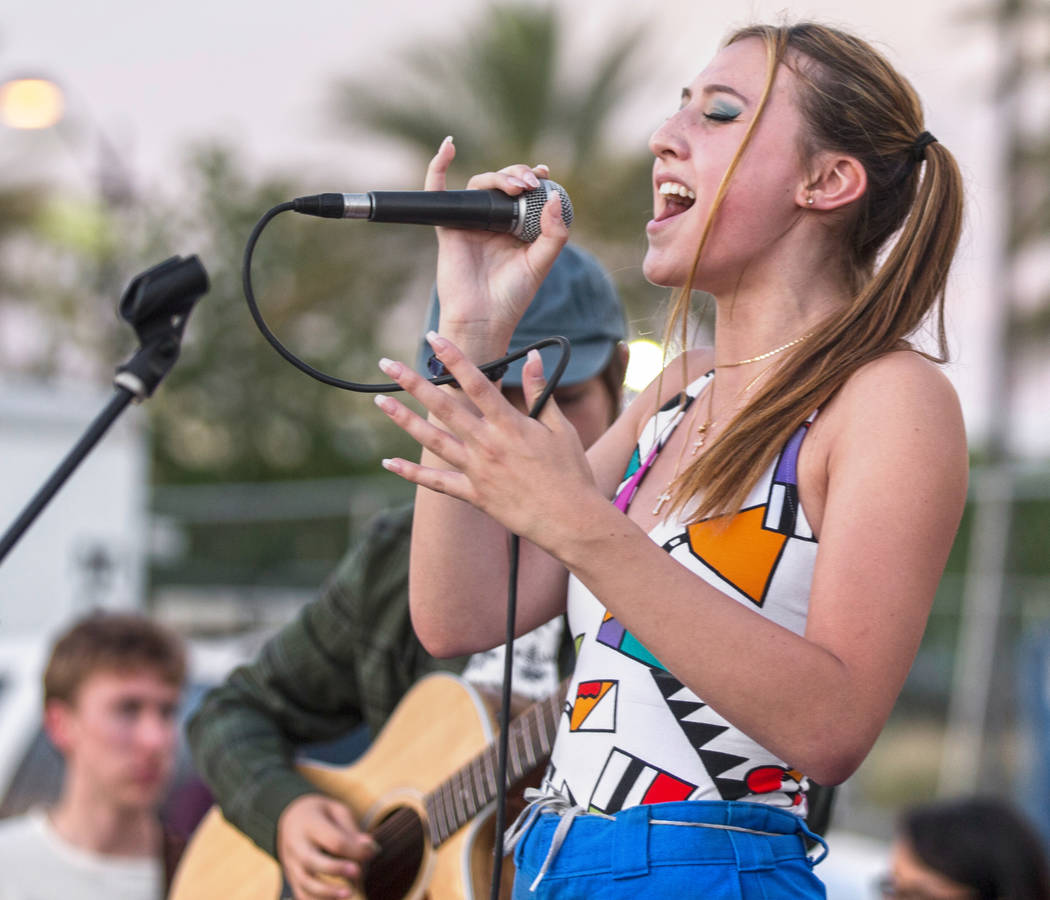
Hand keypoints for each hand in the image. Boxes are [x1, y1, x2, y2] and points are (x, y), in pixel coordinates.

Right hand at [276, 794, 378, 899]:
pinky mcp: (292, 878)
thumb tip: (370, 848)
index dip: (354, 849)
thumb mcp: (336, 810)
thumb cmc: (322, 814)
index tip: (373, 851)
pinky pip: (301, 894)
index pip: (332, 840)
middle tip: (358, 872)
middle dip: (335, 869)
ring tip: (350, 894)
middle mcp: (296, 845)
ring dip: (326, 892)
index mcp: (309, 824)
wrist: (290, 819)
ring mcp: (291, 864)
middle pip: (312, 861)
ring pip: (304, 883)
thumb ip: (351, 830)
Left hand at [375, 335, 598, 549]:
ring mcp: (477, 471)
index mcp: (510, 424)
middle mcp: (488, 444)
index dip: (453, 358)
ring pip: (432, 441)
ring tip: (381, 402)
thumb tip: (533, 356)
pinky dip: (411, 473)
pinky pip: (436, 483)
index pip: (476, 383)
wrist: (570, 520)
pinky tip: (388, 462)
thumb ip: (541, 391)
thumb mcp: (560, 427)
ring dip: (404, 420)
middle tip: (387, 365)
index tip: (432, 338)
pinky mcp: (473, 495)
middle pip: (443, 408)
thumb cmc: (570, 472)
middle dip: (413, 384)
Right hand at [425, 138, 568, 357]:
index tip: (545, 174)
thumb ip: (554, 233)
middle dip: (518, 174)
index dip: (534, 177)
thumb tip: (554, 198)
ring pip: (480, 184)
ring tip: (517, 185)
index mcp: (516, 228)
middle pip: (502, 183)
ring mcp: (470, 223)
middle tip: (532, 182)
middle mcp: (493, 222)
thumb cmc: (512, 296)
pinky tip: (448, 146)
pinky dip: (437, 166)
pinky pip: (438, 192)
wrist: (484, 320)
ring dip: (498, 176)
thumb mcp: (542, 262)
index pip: (524, 193)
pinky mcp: (449, 227)